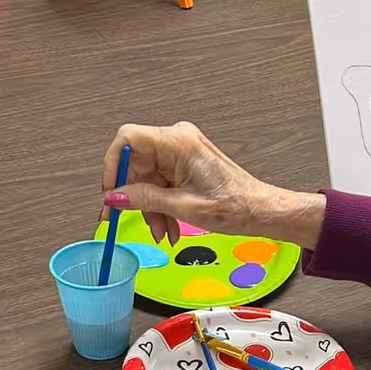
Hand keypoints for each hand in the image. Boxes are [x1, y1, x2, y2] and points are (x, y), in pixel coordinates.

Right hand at [101, 122, 326, 248]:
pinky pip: (161, 181)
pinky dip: (161, 204)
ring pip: (147, 177)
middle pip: (136, 163)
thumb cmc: (236, 206)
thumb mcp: (182, 207)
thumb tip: (114, 197)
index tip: (109, 191)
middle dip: (134, 196)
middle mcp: (179, 140)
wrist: (261, 210)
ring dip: (150, 206)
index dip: (112, 165)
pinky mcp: (186, 162)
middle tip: (127, 220)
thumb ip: (143, 199)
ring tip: (161, 231)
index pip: (127, 138)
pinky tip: (168, 225)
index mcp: (178, 142)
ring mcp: (182, 150)